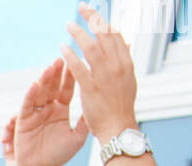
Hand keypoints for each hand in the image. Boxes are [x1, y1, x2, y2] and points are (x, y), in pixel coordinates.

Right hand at [9, 58, 90, 165]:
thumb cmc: (57, 156)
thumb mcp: (77, 137)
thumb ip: (85, 121)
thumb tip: (99, 105)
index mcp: (61, 110)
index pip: (66, 89)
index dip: (70, 77)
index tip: (77, 62)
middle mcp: (48, 109)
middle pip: (53, 87)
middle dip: (57, 73)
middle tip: (62, 58)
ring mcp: (35, 113)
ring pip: (40, 92)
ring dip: (44, 79)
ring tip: (50, 67)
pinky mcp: (23, 120)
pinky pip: (27, 105)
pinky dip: (31, 94)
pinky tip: (36, 85)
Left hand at [62, 3, 139, 143]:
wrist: (119, 128)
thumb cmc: (121, 108)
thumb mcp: (129, 80)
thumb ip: (125, 60)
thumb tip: (126, 42)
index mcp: (126, 63)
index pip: (116, 35)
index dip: (105, 22)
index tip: (95, 14)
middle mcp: (117, 66)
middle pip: (104, 34)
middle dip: (93, 18)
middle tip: (82, 7)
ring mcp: (104, 76)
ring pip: (90, 46)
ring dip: (78, 33)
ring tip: (69, 25)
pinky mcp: (91, 87)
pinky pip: (78, 66)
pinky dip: (70, 55)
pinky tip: (63, 48)